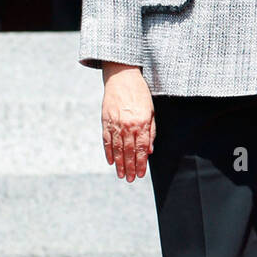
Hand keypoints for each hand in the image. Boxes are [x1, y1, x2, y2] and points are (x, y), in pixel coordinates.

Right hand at [101, 63, 154, 181]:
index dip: (141, 163)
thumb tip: (150, 150)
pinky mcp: (106, 120)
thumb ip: (151, 131)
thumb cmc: (140, 93)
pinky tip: (110, 161)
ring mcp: (115, 123)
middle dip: (130, 167)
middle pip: (129, 151)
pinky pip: (106, 140)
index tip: (141, 174)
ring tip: (121, 175)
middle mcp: (128, 125)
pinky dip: (108, 151)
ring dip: (119, 164)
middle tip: (131, 179)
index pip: (142, 148)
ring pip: (117, 148)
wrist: (122, 76)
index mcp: (142, 123)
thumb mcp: (151, 111)